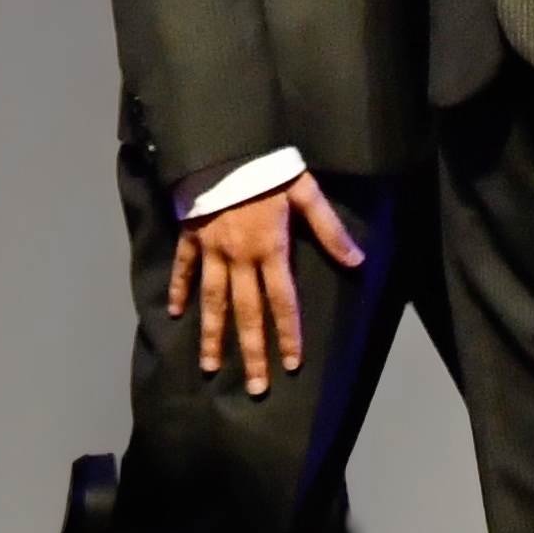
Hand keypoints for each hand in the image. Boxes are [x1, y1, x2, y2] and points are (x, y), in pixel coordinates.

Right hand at [166, 173, 367, 394]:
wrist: (223, 145)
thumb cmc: (268, 167)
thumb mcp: (305, 192)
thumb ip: (329, 229)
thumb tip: (357, 261)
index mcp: (270, 249)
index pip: (282, 301)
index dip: (288, 334)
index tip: (291, 365)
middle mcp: (239, 258)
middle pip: (247, 312)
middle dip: (252, 352)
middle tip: (255, 387)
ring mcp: (212, 250)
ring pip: (212, 300)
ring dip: (212, 335)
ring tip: (209, 366)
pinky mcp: (192, 236)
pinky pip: (184, 268)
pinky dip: (179, 289)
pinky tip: (175, 313)